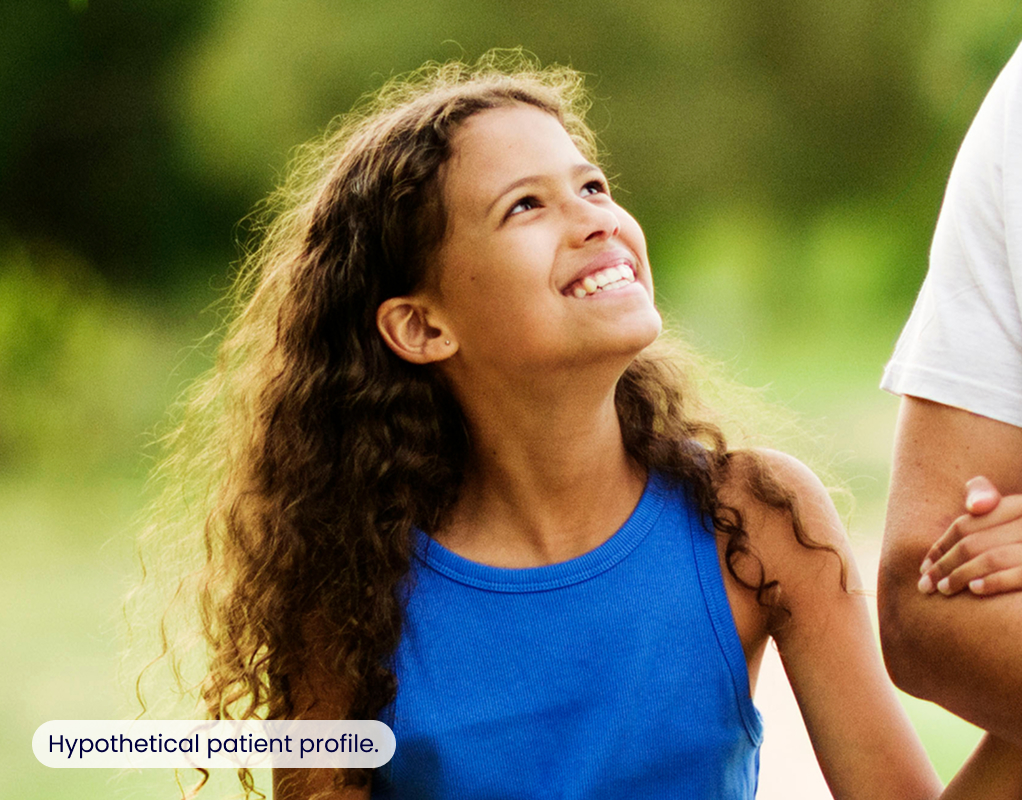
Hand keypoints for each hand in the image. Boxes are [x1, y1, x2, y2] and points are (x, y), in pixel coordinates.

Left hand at [918, 476, 1021, 595]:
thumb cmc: (1020, 542)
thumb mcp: (1011, 521)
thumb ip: (990, 504)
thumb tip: (975, 506)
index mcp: (1018, 506)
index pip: (967, 523)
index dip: (941, 545)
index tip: (923, 566)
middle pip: (974, 541)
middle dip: (944, 564)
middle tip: (925, 585)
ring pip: (992, 557)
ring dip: (962, 576)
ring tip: (944, 589)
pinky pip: (1018, 573)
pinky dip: (994, 581)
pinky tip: (975, 590)